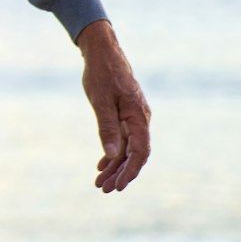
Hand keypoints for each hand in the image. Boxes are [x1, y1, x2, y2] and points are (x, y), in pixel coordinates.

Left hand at [78, 20, 151, 192]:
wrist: (103, 52)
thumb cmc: (102, 73)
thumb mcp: (100, 101)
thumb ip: (108, 128)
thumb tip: (114, 156)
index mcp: (138, 117)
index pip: (140, 152)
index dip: (130, 172)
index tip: (118, 186)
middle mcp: (140, 119)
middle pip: (135, 154)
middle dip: (121, 174)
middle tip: (104, 189)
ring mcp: (134, 117)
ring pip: (128, 148)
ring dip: (115, 166)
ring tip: (100, 182)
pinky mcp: (126, 114)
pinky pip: (123, 139)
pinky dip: (113, 152)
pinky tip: (103, 164)